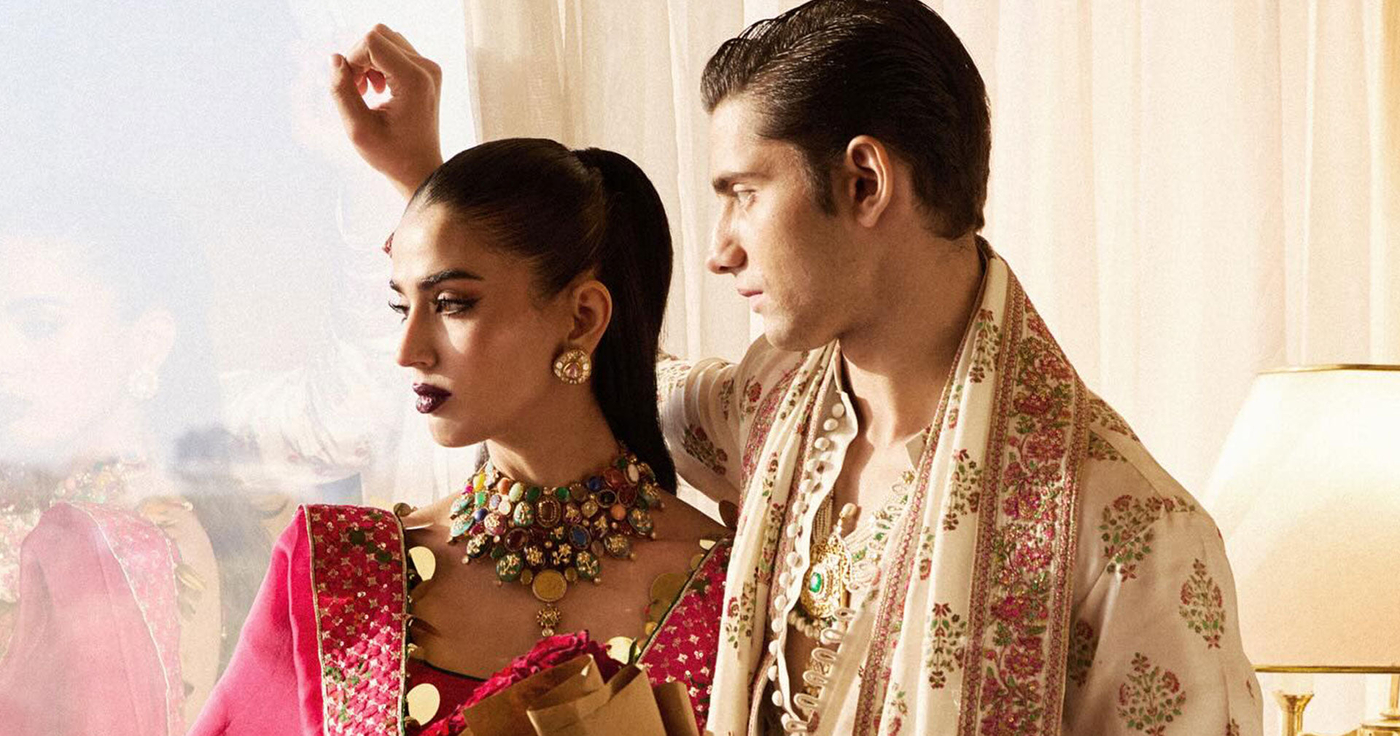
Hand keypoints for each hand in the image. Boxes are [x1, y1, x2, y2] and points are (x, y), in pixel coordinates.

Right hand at [331, 25, 444, 198]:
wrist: (420, 168)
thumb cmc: (391, 155)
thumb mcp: (357, 128)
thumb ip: (341, 91)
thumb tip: (334, 58)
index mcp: (414, 80)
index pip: (372, 41)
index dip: (352, 59)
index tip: (353, 88)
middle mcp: (426, 68)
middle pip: (379, 35)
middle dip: (359, 58)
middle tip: (358, 90)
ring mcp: (429, 68)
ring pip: (386, 40)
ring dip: (368, 61)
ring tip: (367, 91)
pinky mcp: (426, 71)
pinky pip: (395, 50)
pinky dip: (378, 63)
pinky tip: (378, 89)